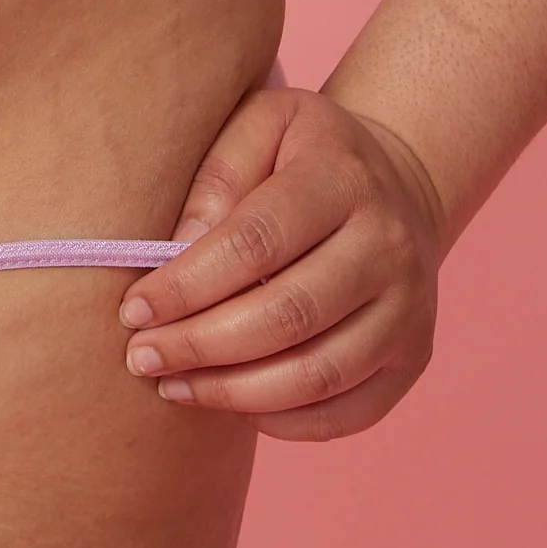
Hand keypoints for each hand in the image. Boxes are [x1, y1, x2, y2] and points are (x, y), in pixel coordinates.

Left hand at [115, 86, 445, 438]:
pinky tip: (233, 406)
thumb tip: (176, 253)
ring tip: (173, 387)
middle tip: (141, 358)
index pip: (256, 243)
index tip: (133, 310)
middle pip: (287, 316)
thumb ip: (217, 176)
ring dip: (234, 392)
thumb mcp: (261, 124)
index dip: (187, 284)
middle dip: (200, 345)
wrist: (400, 184)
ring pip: (317, 374)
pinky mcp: (413, 358)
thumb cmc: (305, 154)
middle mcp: (389, 246)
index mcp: (343, 178)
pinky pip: (347, 413)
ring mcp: (409, 309)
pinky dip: (284, 422)